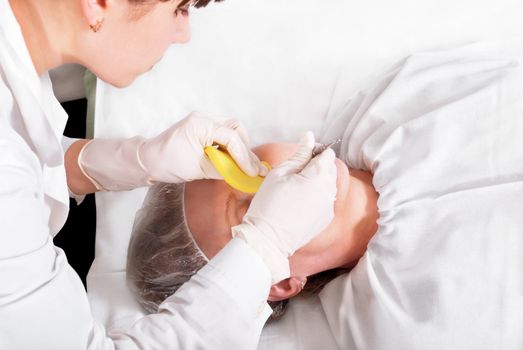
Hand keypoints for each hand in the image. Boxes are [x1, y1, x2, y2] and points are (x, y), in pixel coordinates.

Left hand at [78, 112, 265, 190]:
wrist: (147, 161)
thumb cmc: (167, 163)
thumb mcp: (198, 169)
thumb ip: (222, 169)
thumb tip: (242, 174)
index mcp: (201, 124)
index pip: (232, 138)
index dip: (245, 156)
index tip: (252, 172)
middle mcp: (204, 118)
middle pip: (236, 129)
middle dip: (246, 149)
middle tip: (253, 168)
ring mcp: (204, 122)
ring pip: (232, 131)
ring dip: (240, 148)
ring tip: (246, 166)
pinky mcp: (202, 129)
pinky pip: (223, 135)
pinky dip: (232, 147)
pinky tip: (235, 161)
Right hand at [232, 132, 337, 282]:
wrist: (268, 239)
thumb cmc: (269, 204)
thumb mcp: (280, 173)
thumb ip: (299, 153)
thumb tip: (309, 137)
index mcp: (319, 176)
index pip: (327, 154)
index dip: (314, 152)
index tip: (300, 158)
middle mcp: (329, 191)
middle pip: (330, 169)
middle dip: (316, 167)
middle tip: (293, 174)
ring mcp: (329, 206)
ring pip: (329, 184)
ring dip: (317, 182)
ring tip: (295, 190)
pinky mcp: (326, 218)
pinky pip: (326, 199)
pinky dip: (316, 197)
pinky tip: (298, 203)